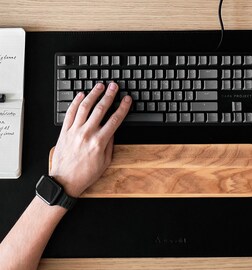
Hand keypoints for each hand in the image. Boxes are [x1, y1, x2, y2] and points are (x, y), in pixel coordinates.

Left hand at [50, 82, 131, 196]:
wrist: (65, 181)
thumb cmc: (85, 174)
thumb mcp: (105, 162)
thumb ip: (110, 144)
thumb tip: (112, 130)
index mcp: (99, 142)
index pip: (114, 120)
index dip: (122, 108)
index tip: (126, 100)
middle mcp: (87, 134)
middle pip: (100, 109)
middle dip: (109, 95)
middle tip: (114, 86)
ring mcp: (74, 131)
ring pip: (84, 107)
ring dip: (93, 94)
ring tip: (99, 86)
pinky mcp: (64, 131)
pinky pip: (70, 113)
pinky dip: (75, 102)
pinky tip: (81, 95)